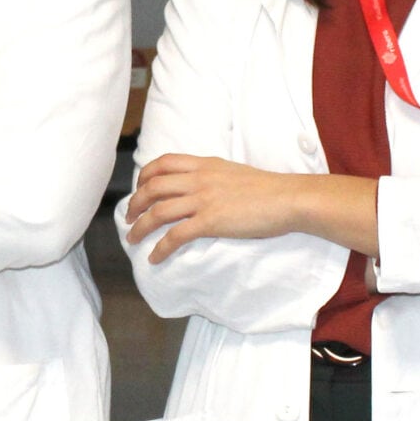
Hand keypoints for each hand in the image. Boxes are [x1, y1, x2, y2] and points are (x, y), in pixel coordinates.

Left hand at [124, 156, 373, 264]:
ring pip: (158, 212)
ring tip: (133, 239)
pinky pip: (176, 236)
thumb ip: (212, 177)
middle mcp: (199, 179)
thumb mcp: (233, 173)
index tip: (139, 188)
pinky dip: (161, 248)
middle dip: (135, 203)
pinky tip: (155, 257)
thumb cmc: (268, 189)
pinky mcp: (211, 221)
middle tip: (129, 217)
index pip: (163, 163)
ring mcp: (204, 200)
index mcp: (204, 165)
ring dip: (140, 227)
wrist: (289, 198)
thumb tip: (199, 187)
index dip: (144, 176)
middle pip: (153, 187)